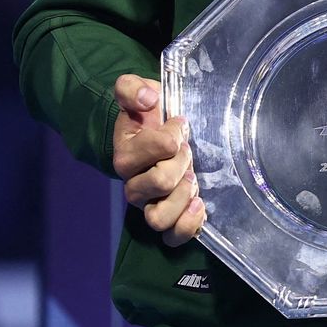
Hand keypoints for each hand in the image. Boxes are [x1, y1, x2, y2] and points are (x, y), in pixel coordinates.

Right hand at [112, 74, 204, 243]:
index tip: (178, 124)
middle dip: (182, 162)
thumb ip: (132, 88)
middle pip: (159, 183)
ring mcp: (150, 204)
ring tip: (193, 178)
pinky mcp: (167, 218)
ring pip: (159, 218)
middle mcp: (134, 184)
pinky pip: (172, 237)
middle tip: (187, 150)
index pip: (155, 148)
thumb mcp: (138, 92)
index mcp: (126, 154)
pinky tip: (199, 204)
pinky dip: (188, 225)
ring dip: (183, 196)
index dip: (173, 135)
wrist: (154, 135)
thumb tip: (147, 99)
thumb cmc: (149, 116)